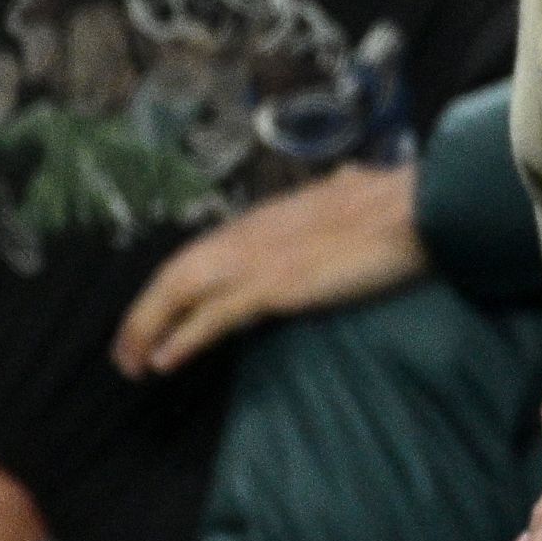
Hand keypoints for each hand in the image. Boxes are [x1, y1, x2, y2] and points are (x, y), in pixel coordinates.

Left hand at [114, 162, 423, 377]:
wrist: (418, 208)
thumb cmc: (399, 202)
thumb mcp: (358, 190)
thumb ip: (343, 189)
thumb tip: (351, 178)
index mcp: (267, 217)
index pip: (201, 252)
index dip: (169, 284)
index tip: (155, 312)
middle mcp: (251, 234)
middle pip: (177, 272)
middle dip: (142, 313)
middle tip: (123, 351)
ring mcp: (260, 258)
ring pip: (181, 291)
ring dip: (147, 328)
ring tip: (130, 362)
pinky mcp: (275, 284)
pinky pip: (214, 315)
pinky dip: (184, 336)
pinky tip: (164, 359)